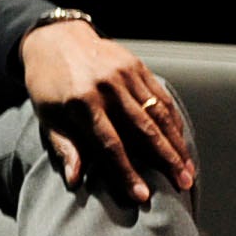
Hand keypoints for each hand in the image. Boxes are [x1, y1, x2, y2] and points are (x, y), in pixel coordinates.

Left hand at [21, 20, 192, 203]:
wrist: (55, 40)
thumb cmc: (47, 86)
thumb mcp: (47, 117)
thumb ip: (65, 147)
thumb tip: (74, 181)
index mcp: (81, 104)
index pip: (110, 145)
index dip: (127, 172)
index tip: (142, 195)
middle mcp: (107, 88)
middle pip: (144, 131)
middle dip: (166, 161)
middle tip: (184, 186)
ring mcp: (125, 75)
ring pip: (159, 114)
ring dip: (177, 143)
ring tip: (189, 169)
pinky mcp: (138, 67)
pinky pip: (161, 97)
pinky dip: (174, 120)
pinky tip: (182, 141)